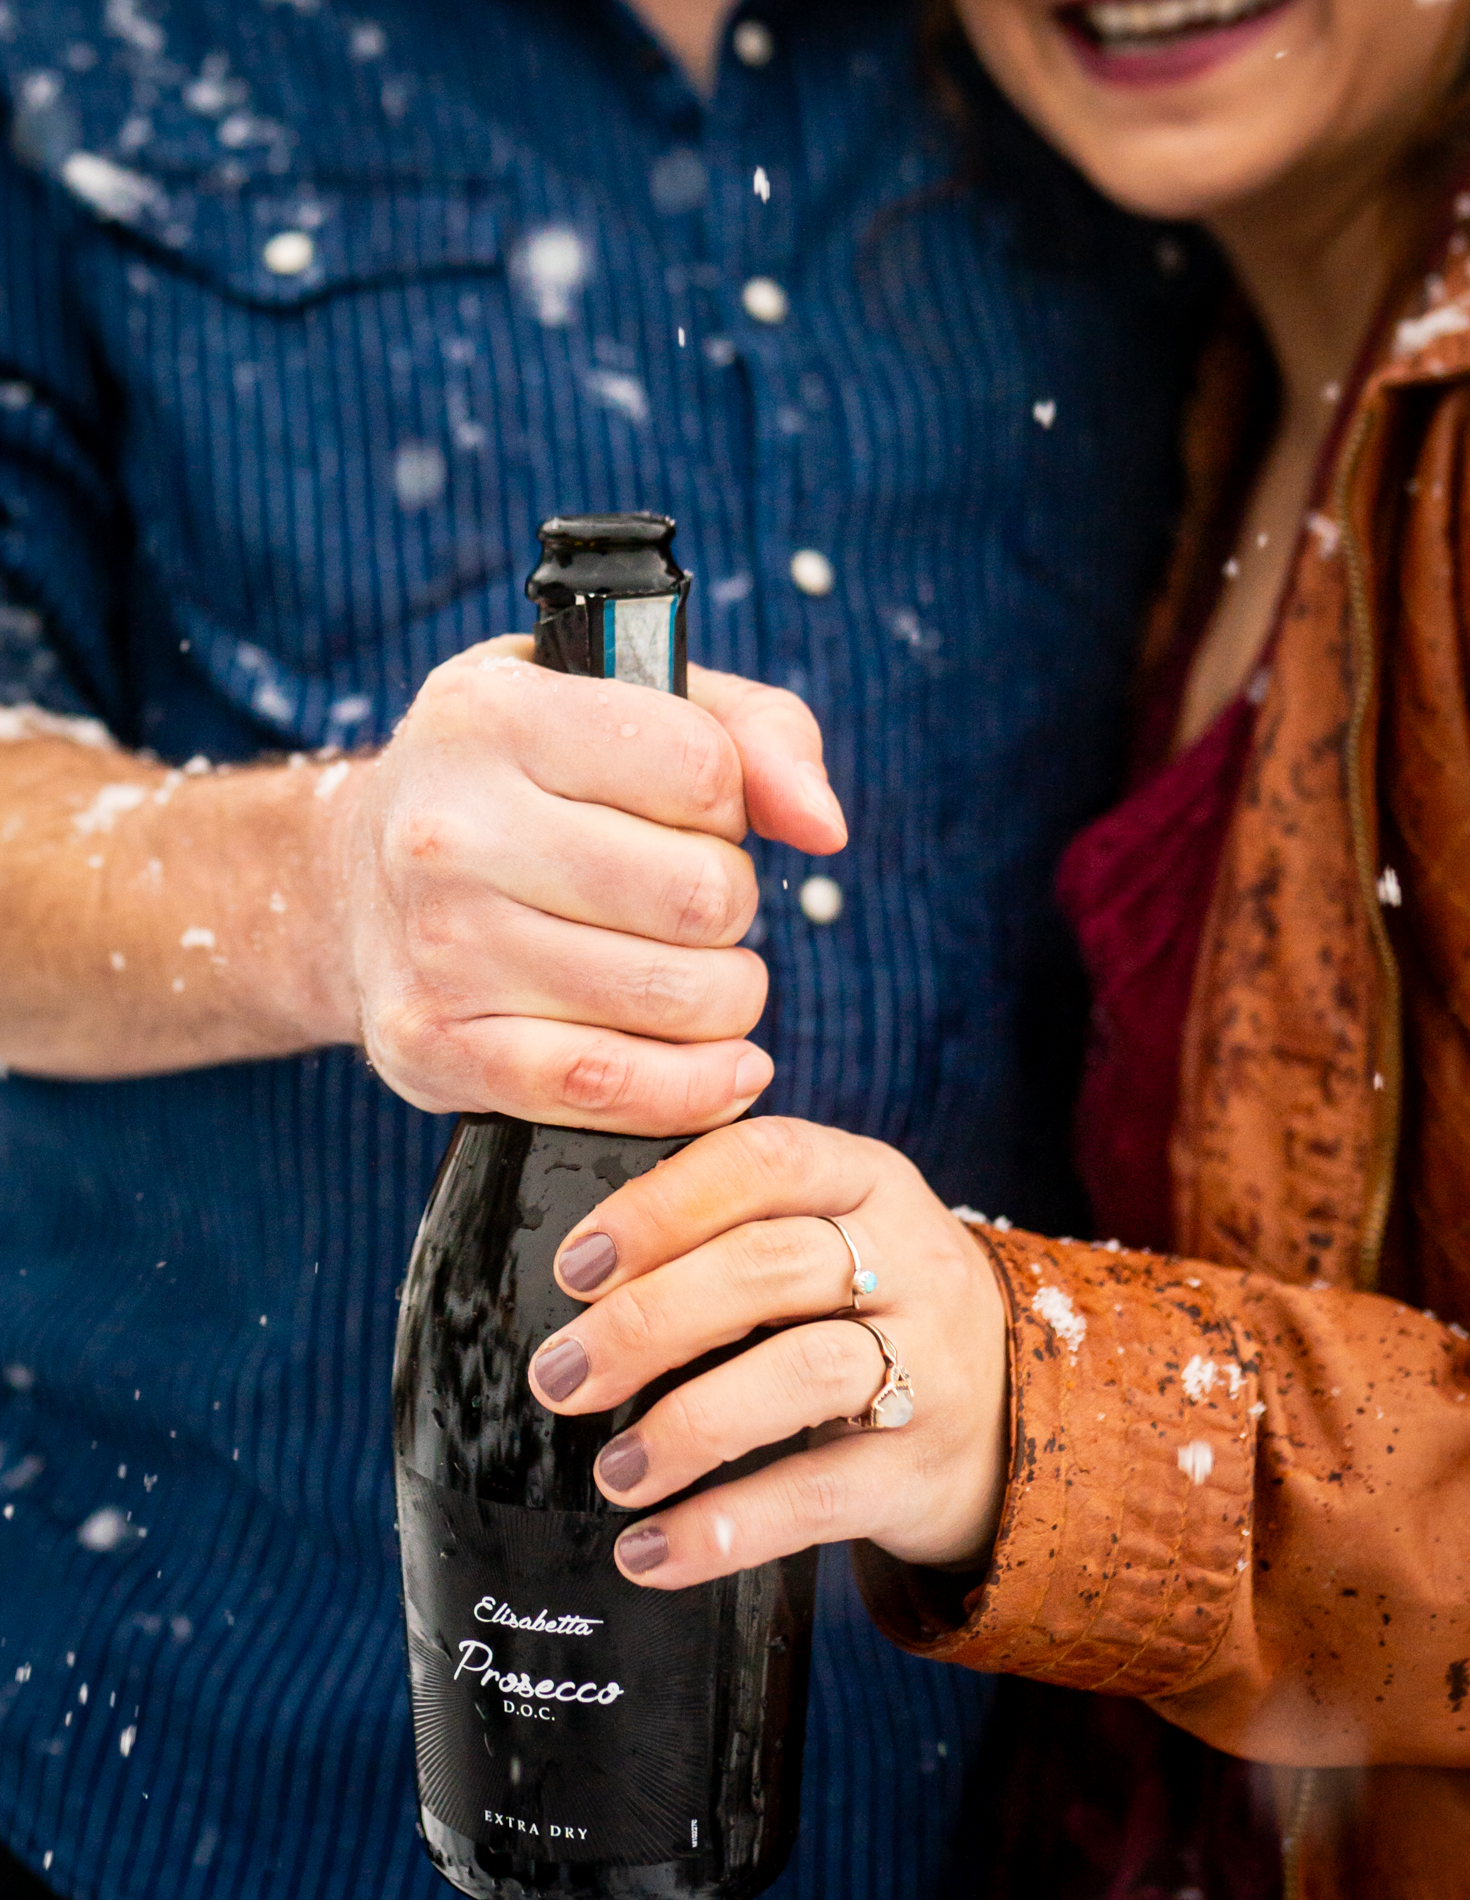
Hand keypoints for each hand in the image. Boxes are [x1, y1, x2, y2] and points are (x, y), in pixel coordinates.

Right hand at [326, 640, 846, 1126]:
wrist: (352, 884)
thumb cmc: (520, 785)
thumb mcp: (619, 705)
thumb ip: (755, 734)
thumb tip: (824, 828)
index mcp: (491, 716)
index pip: (703, 770)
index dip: (732, 806)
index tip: (698, 818)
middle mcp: (448, 830)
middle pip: (703, 895)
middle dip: (729, 907)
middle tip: (688, 906)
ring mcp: (436, 947)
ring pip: (677, 996)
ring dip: (721, 997)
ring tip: (689, 974)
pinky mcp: (434, 1049)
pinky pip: (609, 1088)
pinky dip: (691, 1090)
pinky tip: (720, 1069)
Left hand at [527, 1118, 1010, 1586]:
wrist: (1018, 1410)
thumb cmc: (877, 1304)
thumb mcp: (836, 1228)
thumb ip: (738, 1218)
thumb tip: (581, 1260)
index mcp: (868, 1180)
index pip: (764, 1161)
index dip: (662, 1206)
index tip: (577, 1264)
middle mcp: (910, 1260)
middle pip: (771, 1267)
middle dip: (649, 1320)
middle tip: (561, 1373)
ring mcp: (931, 1364)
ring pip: (805, 1372)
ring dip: (688, 1423)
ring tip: (612, 1471)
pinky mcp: (923, 1469)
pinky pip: (818, 1494)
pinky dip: (725, 1528)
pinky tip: (651, 1549)